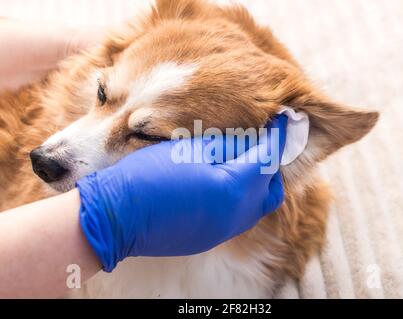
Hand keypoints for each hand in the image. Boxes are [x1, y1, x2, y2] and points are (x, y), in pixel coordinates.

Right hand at [76, 115, 287, 271]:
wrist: (114, 217)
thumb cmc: (147, 175)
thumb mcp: (190, 151)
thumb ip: (227, 146)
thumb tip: (250, 142)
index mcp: (234, 190)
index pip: (269, 157)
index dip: (280, 136)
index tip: (287, 118)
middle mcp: (236, 217)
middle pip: (271, 187)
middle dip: (271, 162)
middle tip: (262, 140)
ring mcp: (223, 232)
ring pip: (256, 205)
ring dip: (256, 181)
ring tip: (242, 159)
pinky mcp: (209, 238)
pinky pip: (237, 216)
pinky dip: (239, 197)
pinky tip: (221, 181)